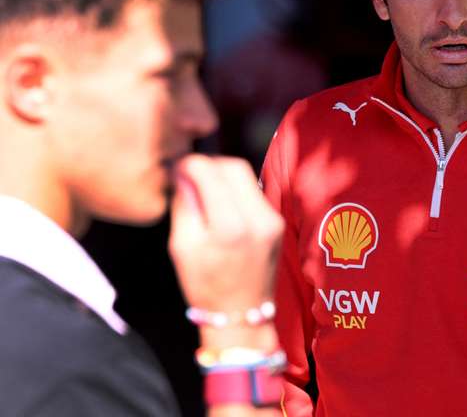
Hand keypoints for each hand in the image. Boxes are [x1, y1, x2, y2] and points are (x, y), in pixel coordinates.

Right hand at [168, 154, 283, 315]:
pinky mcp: (277, 221)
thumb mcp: (182, 247)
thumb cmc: (205, 285)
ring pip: (246, 176)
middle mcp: (258, 218)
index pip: (211, 171)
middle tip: (190, 176)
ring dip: (222, 176)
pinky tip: (221, 205)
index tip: (177, 169)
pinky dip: (235, 190)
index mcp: (230, 227)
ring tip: (203, 191)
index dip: (190, 164)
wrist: (242, 313)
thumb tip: (183, 173)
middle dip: (209, 165)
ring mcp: (272, 219)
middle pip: (234, 166)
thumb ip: (184, 205)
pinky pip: (253, 192)